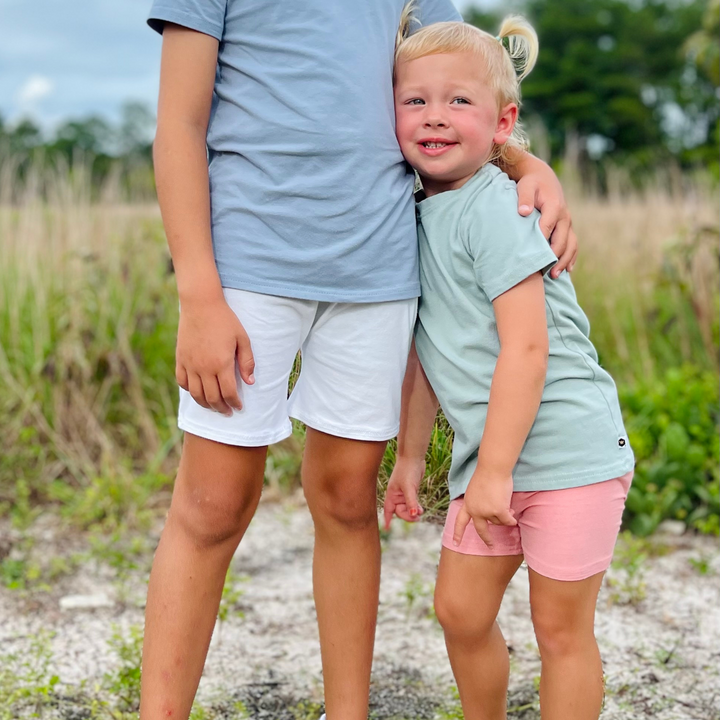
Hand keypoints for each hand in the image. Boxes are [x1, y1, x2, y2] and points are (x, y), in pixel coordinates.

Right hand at [175, 296, 254, 415]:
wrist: (201, 304)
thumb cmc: (225, 320)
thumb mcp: (242, 339)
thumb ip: (247, 361)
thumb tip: (250, 382)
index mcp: (221, 363)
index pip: (229, 392)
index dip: (235, 403)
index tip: (239, 407)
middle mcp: (204, 367)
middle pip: (212, 397)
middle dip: (221, 408)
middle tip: (228, 411)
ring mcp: (190, 364)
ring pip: (196, 394)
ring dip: (206, 404)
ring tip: (214, 406)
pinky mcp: (180, 359)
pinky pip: (182, 381)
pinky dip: (190, 390)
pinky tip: (197, 392)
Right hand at [383, 457, 425, 529]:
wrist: (413, 457)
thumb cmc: (407, 470)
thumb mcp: (409, 487)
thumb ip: (411, 502)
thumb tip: (414, 514)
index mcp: (392, 495)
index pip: (388, 510)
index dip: (387, 519)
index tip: (387, 529)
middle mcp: (396, 495)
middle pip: (400, 511)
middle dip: (408, 515)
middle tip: (417, 517)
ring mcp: (404, 493)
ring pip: (407, 508)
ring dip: (413, 511)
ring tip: (421, 512)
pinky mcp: (411, 490)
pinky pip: (412, 503)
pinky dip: (416, 507)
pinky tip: (421, 509)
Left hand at [452, 472, 515, 547]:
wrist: (492, 468)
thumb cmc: (486, 475)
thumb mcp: (476, 491)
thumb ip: (480, 503)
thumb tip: (495, 515)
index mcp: (467, 504)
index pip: (460, 521)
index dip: (458, 533)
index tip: (456, 543)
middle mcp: (475, 511)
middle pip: (481, 529)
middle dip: (486, 539)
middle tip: (491, 545)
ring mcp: (486, 512)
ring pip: (498, 521)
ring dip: (504, 516)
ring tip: (506, 505)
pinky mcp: (498, 511)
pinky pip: (507, 521)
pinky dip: (511, 520)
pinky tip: (513, 517)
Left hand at [516, 168, 577, 277]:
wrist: (543, 178)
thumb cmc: (531, 184)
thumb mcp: (525, 186)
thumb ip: (524, 198)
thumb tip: (523, 212)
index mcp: (554, 207)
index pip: (548, 228)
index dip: (541, 244)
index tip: (533, 259)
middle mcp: (564, 216)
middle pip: (562, 241)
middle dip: (555, 258)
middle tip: (545, 273)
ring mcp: (567, 223)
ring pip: (570, 244)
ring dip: (564, 261)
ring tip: (555, 275)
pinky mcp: (567, 227)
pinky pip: (573, 244)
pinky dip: (571, 257)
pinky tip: (567, 270)